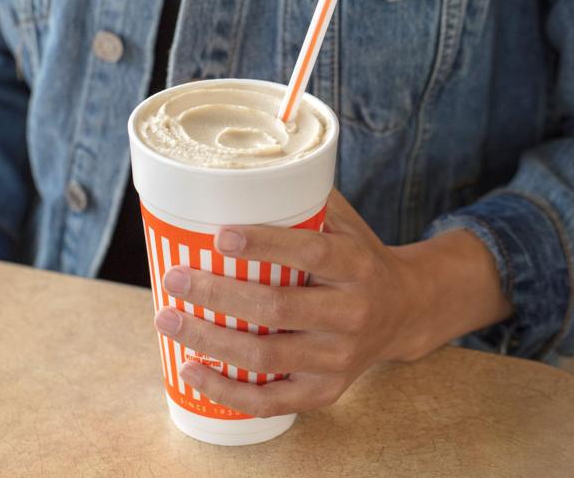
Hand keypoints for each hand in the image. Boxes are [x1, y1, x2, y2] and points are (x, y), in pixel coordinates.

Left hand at [153, 189, 509, 417]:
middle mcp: (352, 314)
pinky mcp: (326, 391)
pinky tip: (191, 370)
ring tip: (168, 320)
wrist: (405, 311)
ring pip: (266, 357)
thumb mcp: (344, 223)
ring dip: (210, 341)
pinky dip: (227, 391)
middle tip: (176, 279)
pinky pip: (272, 401)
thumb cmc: (357, 258)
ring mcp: (339, 358)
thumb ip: (303, 201)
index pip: (311, 253)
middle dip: (218, 295)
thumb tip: (237, 172)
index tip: (220, 236)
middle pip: (278, 309)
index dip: (265, 245)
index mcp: (356, 266)